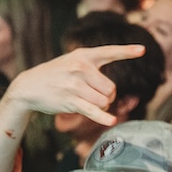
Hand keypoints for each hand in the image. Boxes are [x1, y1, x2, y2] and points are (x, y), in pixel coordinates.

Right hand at [7, 44, 145, 125]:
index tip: (142, 50)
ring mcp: (76, 85)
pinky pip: (93, 111)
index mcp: (83, 55)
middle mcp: (81, 68)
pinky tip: (111, 121)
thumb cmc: (55, 75)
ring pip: (104, 101)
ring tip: (87, 102)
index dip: (127, 52)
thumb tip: (111, 91)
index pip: (109, 51)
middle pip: (111, 88)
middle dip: (107, 96)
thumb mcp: (71, 62)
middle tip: (94, 96)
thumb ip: (91, 67)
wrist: (29, 86)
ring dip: (101, 107)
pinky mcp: (71, 101)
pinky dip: (103, 118)